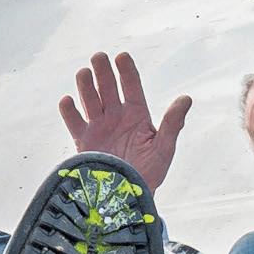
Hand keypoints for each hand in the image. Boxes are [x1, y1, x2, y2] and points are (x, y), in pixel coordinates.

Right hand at [58, 50, 191, 188]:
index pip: (132, 86)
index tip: (122, 56)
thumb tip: (186, 98)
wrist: (127, 197)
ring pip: (90, 100)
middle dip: (103, 72)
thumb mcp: (163, 147)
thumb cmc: (149, 173)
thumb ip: (172, 123)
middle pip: (108, 88)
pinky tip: (68, 101)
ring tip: (84, 73)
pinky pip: (74, 122)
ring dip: (86, 86)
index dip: (126, 71)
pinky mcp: (84, 142)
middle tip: (98, 57)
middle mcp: (116, 117)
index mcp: (136, 115)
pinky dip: (69, 111)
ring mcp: (99, 127)